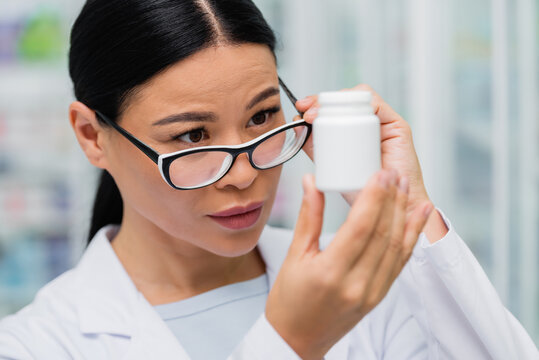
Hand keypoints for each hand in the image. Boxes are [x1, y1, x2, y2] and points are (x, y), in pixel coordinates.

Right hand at [265, 170, 432, 359]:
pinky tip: (418, 217)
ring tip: (406, 186)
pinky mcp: (379, 296)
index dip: (374, 197)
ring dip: (404, 214)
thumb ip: (307, 217)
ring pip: (396, 247)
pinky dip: (411, 237)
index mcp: (330, 273)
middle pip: (382, 234)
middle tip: (394, 172)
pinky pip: (400, 262)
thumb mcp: (293, 256)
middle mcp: (356, 284)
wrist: (297, 340)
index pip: (360, 227)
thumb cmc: (289, 301)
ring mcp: (372, 293)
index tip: (380, 173)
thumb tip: (311, 182)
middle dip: (391, 199)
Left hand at [295, 86, 428, 214]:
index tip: (300, 110)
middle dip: (322, 101)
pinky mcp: (398, 127)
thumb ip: (315, 148)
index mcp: (355, 130)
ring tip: (317, 116)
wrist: (390, 208)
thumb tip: (297, 128)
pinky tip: (345, 115)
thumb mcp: (331, 166)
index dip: (317, 104)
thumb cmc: (364, 191)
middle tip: (305, 113)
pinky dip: (360, 104)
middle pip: (347, 99)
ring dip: (337, 101)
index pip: (336, 106)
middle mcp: (370, 123)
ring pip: (361, 97)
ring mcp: (385, 123)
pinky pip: (378, 106)